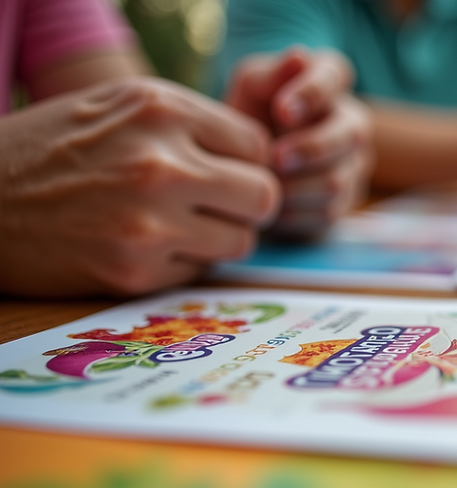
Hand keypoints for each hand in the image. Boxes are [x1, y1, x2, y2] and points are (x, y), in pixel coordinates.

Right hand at [0, 77, 278, 296]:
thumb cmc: (52, 150)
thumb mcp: (120, 106)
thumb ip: (191, 125)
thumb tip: (261, 162)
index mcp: (162, 109)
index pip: (257, 146)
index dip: (244, 163)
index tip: (222, 173)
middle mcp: (162, 163)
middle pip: (264, 196)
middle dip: (246, 205)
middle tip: (217, 208)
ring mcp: (150, 222)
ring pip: (240, 241)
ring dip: (219, 238)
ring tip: (178, 226)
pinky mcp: (134, 271)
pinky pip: (199, 272)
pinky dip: (182, 263)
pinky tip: (144, 247)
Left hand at [226, 48, 371, 238]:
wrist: (247, 164)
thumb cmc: (250, 115)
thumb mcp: (251, 88)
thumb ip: (272, 74)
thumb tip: (299, 57)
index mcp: (331, 80)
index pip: (335, 77)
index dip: (311, 94)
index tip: (281, 111)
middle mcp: (352, 121)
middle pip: (349, 136)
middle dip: (310, 149)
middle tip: (275, 158)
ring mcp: (355, 164)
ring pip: (336, 180)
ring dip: (294, 186)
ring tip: (264, 184)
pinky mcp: (345, 201)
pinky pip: (325, 213)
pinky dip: (293, 214)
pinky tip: (271, 208)